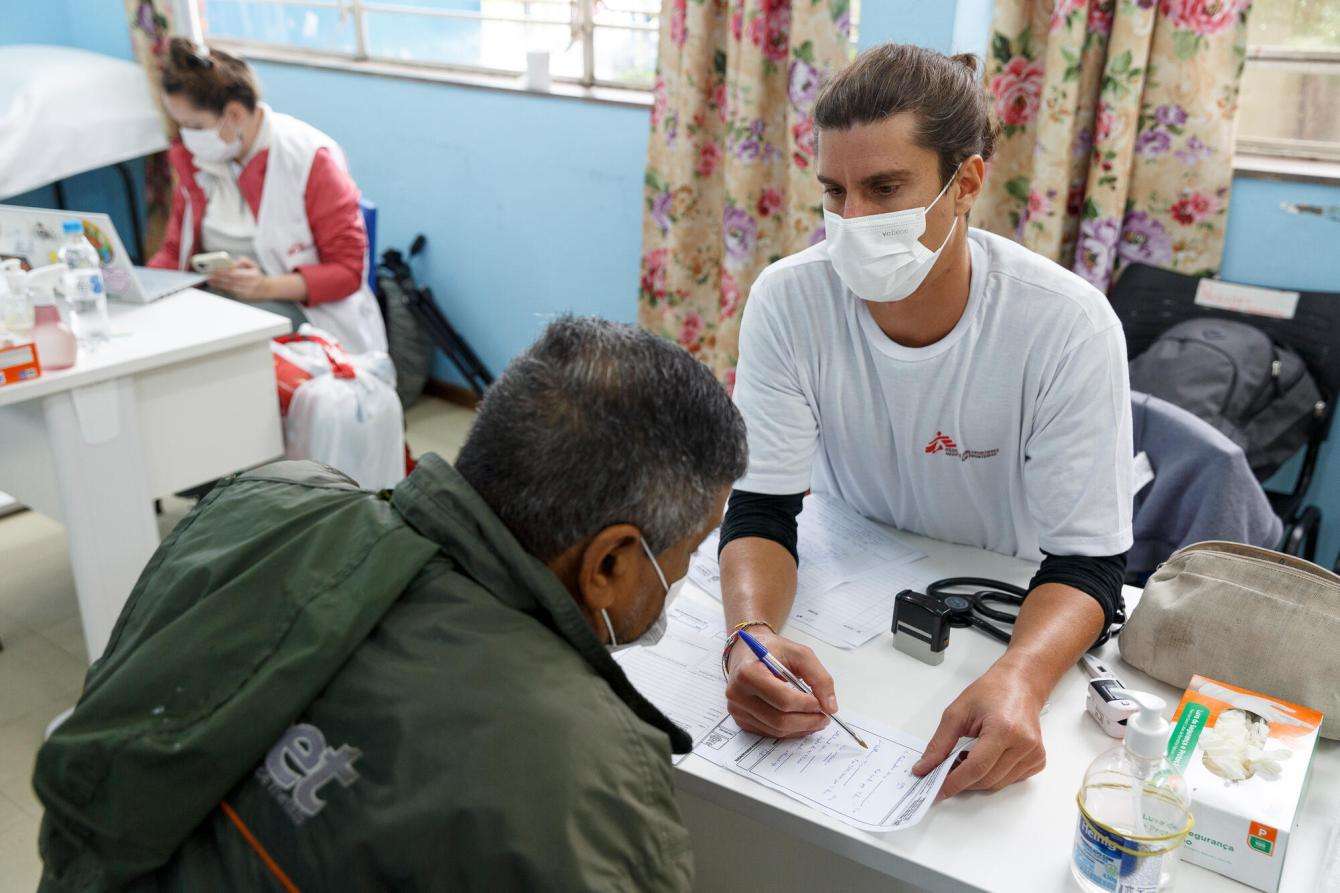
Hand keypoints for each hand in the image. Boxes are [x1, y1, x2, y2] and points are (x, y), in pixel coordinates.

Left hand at [208, 257, 270, 300]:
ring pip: (229, 288)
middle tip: (208, 275)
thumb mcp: (255, 266)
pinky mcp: (243, 298)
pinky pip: (230, 293)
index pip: (234, 274)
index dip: (223, 272)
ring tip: (210, 281)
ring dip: (218, 284)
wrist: (268, 290)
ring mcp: (246, 293)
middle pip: (230, 281)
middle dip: (218, 278)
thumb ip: (245, 261)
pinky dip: (222, 289)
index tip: (215, 270)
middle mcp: (249, 285)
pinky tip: (216, 286)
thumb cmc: (258, 276)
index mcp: (252, 276)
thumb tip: (234, 262)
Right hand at [725, 629, 836, 737]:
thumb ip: (819, 677)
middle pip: (779, 719)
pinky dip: (790, 730)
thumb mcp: (799, 653)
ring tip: (816, 719)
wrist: (747, 652)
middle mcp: (737, 694)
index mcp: (748, 673)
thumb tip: (830, 707)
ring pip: (776, 730)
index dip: (806, 705)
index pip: (783, 699)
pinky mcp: (741, 720)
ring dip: (801, 728)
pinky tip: (801, 721)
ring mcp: (737, 709)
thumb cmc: (772, 650)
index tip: (822, 703)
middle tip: (825, 716)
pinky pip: (770, 732)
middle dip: (807, 721)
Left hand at [911, 661, 1046, 798]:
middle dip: (962, 780)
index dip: (954, 782)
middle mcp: (1024, 744)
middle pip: (986, 780)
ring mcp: (1034, 754)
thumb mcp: (957, 712)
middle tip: (945, 770)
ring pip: (997, 784)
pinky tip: (984, 758)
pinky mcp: (1038, 760)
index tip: (936, 790)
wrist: (1020, 684)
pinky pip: (1010, 780)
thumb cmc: (991, 692)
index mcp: (1004, 729)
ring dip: (976, 779)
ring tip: (965, 757)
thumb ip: (940, 743)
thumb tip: (925, 767)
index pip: (976, 768)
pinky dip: (992, 775)